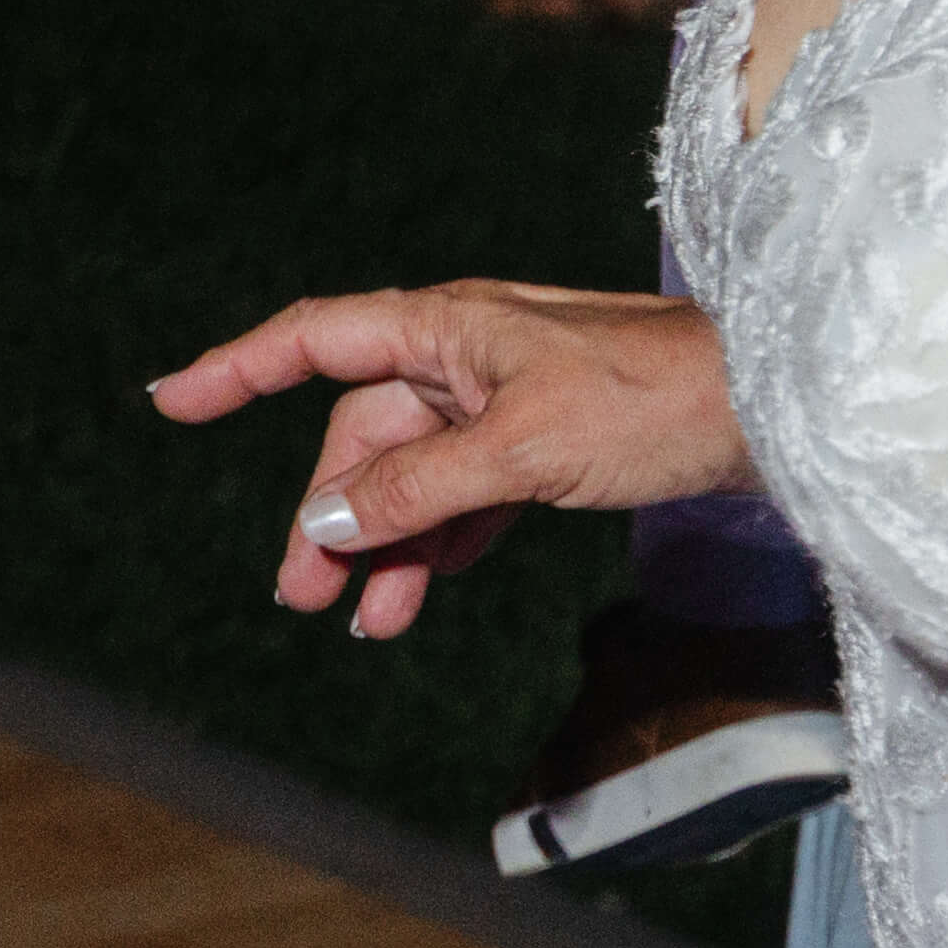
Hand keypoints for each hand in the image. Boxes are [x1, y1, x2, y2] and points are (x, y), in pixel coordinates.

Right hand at [145, 278, 737, 640]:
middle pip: (362, 434)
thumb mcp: (525, 448)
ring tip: (365, 621)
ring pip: (413, 477)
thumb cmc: (657, 402)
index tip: (170, 402)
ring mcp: (504, 402)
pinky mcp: (547, 446)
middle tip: (303, 596)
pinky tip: (423, 592)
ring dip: (384, 546)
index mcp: (446, 327)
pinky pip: (465, 498)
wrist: (777, 412)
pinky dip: (440, 544)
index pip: (312, 340)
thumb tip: (328, 520)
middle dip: (328, 515)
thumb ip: (419, 487)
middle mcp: (464, 356)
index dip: (236, 369)